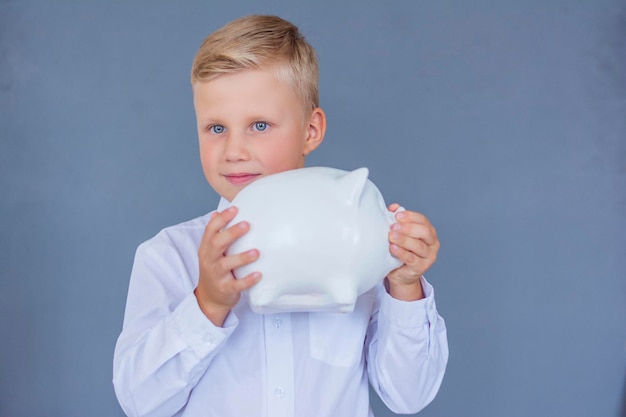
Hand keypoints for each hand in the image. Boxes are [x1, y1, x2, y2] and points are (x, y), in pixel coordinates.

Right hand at [195, 206, 260, 325]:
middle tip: (247, 225)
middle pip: (217, 244)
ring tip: (256, 252)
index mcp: (206, 248)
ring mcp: (216, 275)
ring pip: (226, 265)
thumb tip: (216, 212)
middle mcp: (209, 260)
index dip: (221, 219)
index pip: (210, 230)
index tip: (234, 209)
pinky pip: (236, 285)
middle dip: (231, 233)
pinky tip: (258, 274)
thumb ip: (215, 234)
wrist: (209, 297)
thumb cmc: (214, 269)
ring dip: (241, 258)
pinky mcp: (225, 289)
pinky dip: (247, 280)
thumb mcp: (210, 251)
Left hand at [386, 203, 439, 300]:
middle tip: (393, 227)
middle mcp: (432, 243)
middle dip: (408, 228)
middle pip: (424, 232)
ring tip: (391, 237)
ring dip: (404, 240)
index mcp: (428, 231)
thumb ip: (397, 220)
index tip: (397, 215)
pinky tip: (392, 248)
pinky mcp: (421, 268)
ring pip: (418, 246)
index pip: (423, 220)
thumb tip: (393, 207)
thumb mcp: (399, 234)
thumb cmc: (400, 250)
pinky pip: (412, 259)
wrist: (400, 273)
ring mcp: (429, 256)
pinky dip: (402, 253)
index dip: (410, 216)